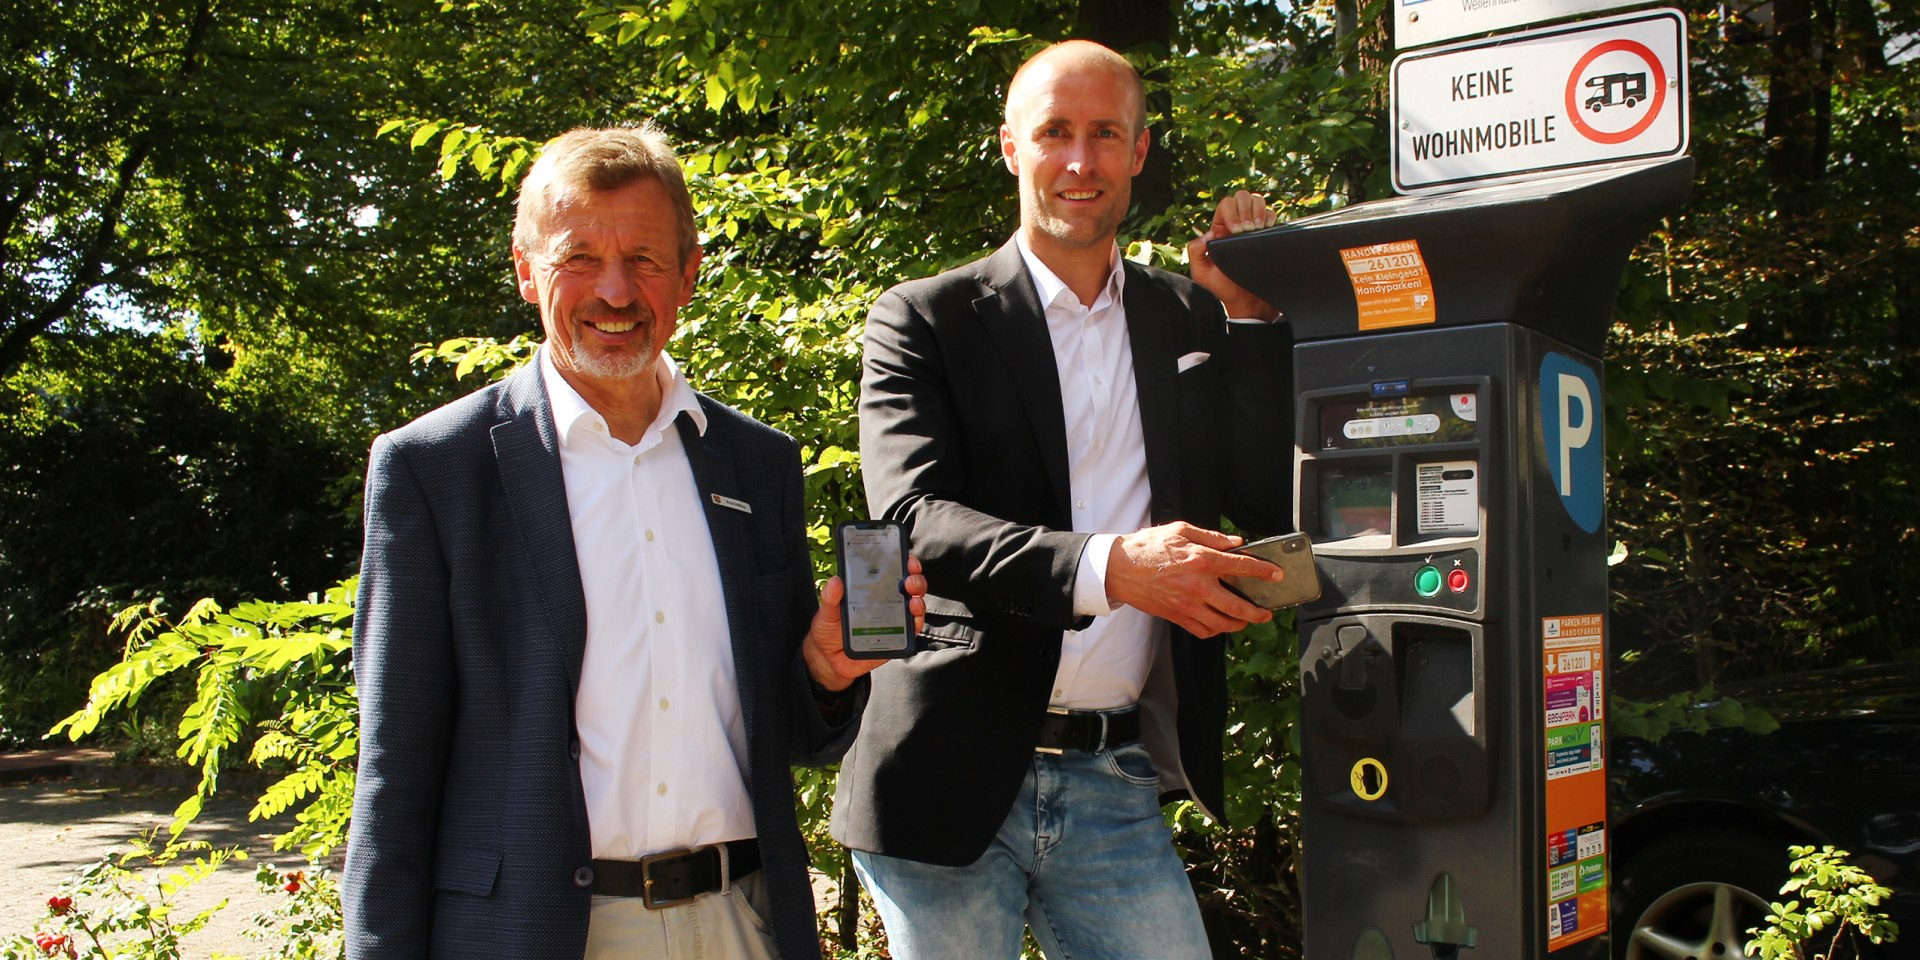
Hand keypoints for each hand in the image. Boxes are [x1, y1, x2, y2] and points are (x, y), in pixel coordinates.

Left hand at [803, 555, 927, 690]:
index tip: (907, 558)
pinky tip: (912, 620)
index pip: (892, 570)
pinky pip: (911, 630)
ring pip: (915, 606)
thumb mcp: (827, 611)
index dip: (904, 562)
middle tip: (910, 581)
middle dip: (915, 580)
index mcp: (872, 589)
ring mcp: (895, 620)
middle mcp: (887, 601)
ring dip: (919, 602)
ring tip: (913, 602)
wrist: (828, 659)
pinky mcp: (897, 638)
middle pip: (910, 586)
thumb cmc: (829, 629)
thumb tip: (835, 581)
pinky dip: (915, 624)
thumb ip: (830, 597)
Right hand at [1104, 522, 1283, 637]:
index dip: (1263, 571)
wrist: (1119, 568)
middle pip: (1237, 605)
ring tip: (1247, 621)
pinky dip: (1216, 630)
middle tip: (1266, 612)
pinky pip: (1202, 630)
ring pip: (1222, 623)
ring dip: (1239, 624)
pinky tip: (1220, 624)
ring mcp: (1187, 604)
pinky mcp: (1176, 615)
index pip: (1241, 566)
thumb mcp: (1180, 530)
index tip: (1277, 575)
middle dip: (1257, 612)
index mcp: (1201, 560)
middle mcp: (1197, 585)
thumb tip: (1235, 542)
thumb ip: (1211, 537)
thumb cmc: (1147, 547)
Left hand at [1186, 190, 1278, 321]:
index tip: (1236, 230)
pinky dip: (1270, 217)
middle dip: (1245, 209)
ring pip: (1257, 201)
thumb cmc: (1224, 289)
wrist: (1248, 303)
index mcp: (1220, 231)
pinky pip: (1271, 214)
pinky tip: (1266, 230)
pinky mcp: (1268, 235)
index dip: (1231, 212)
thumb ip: (1195, 252)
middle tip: (1248, 229)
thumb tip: (1209, 234)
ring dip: (1258, 210)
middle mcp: (1236, 225)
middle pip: (1241, 197)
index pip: (1225, 205)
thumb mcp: (1201, 274)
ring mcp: (1253, 229)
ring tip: (1257, 229)